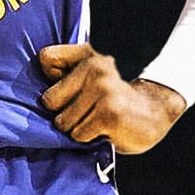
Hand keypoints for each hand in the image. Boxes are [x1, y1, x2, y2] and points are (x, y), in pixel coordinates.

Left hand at [36, 43, 185, 153]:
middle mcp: (95, 68)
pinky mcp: (109, 114)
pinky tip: (105, 129)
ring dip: (77, 128)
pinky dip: (89, 138)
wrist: (155, 112)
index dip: (52, 79)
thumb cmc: (112, 98)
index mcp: (87, 55)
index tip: (68, 89)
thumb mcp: (90, 77)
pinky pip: (79, 134)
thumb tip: (39, 94)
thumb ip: (63, 73)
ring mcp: (103, 90)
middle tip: (86, 111)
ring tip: (97, 120)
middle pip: (49, 100)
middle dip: (63, 113)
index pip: (46, 58)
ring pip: (63, 122)